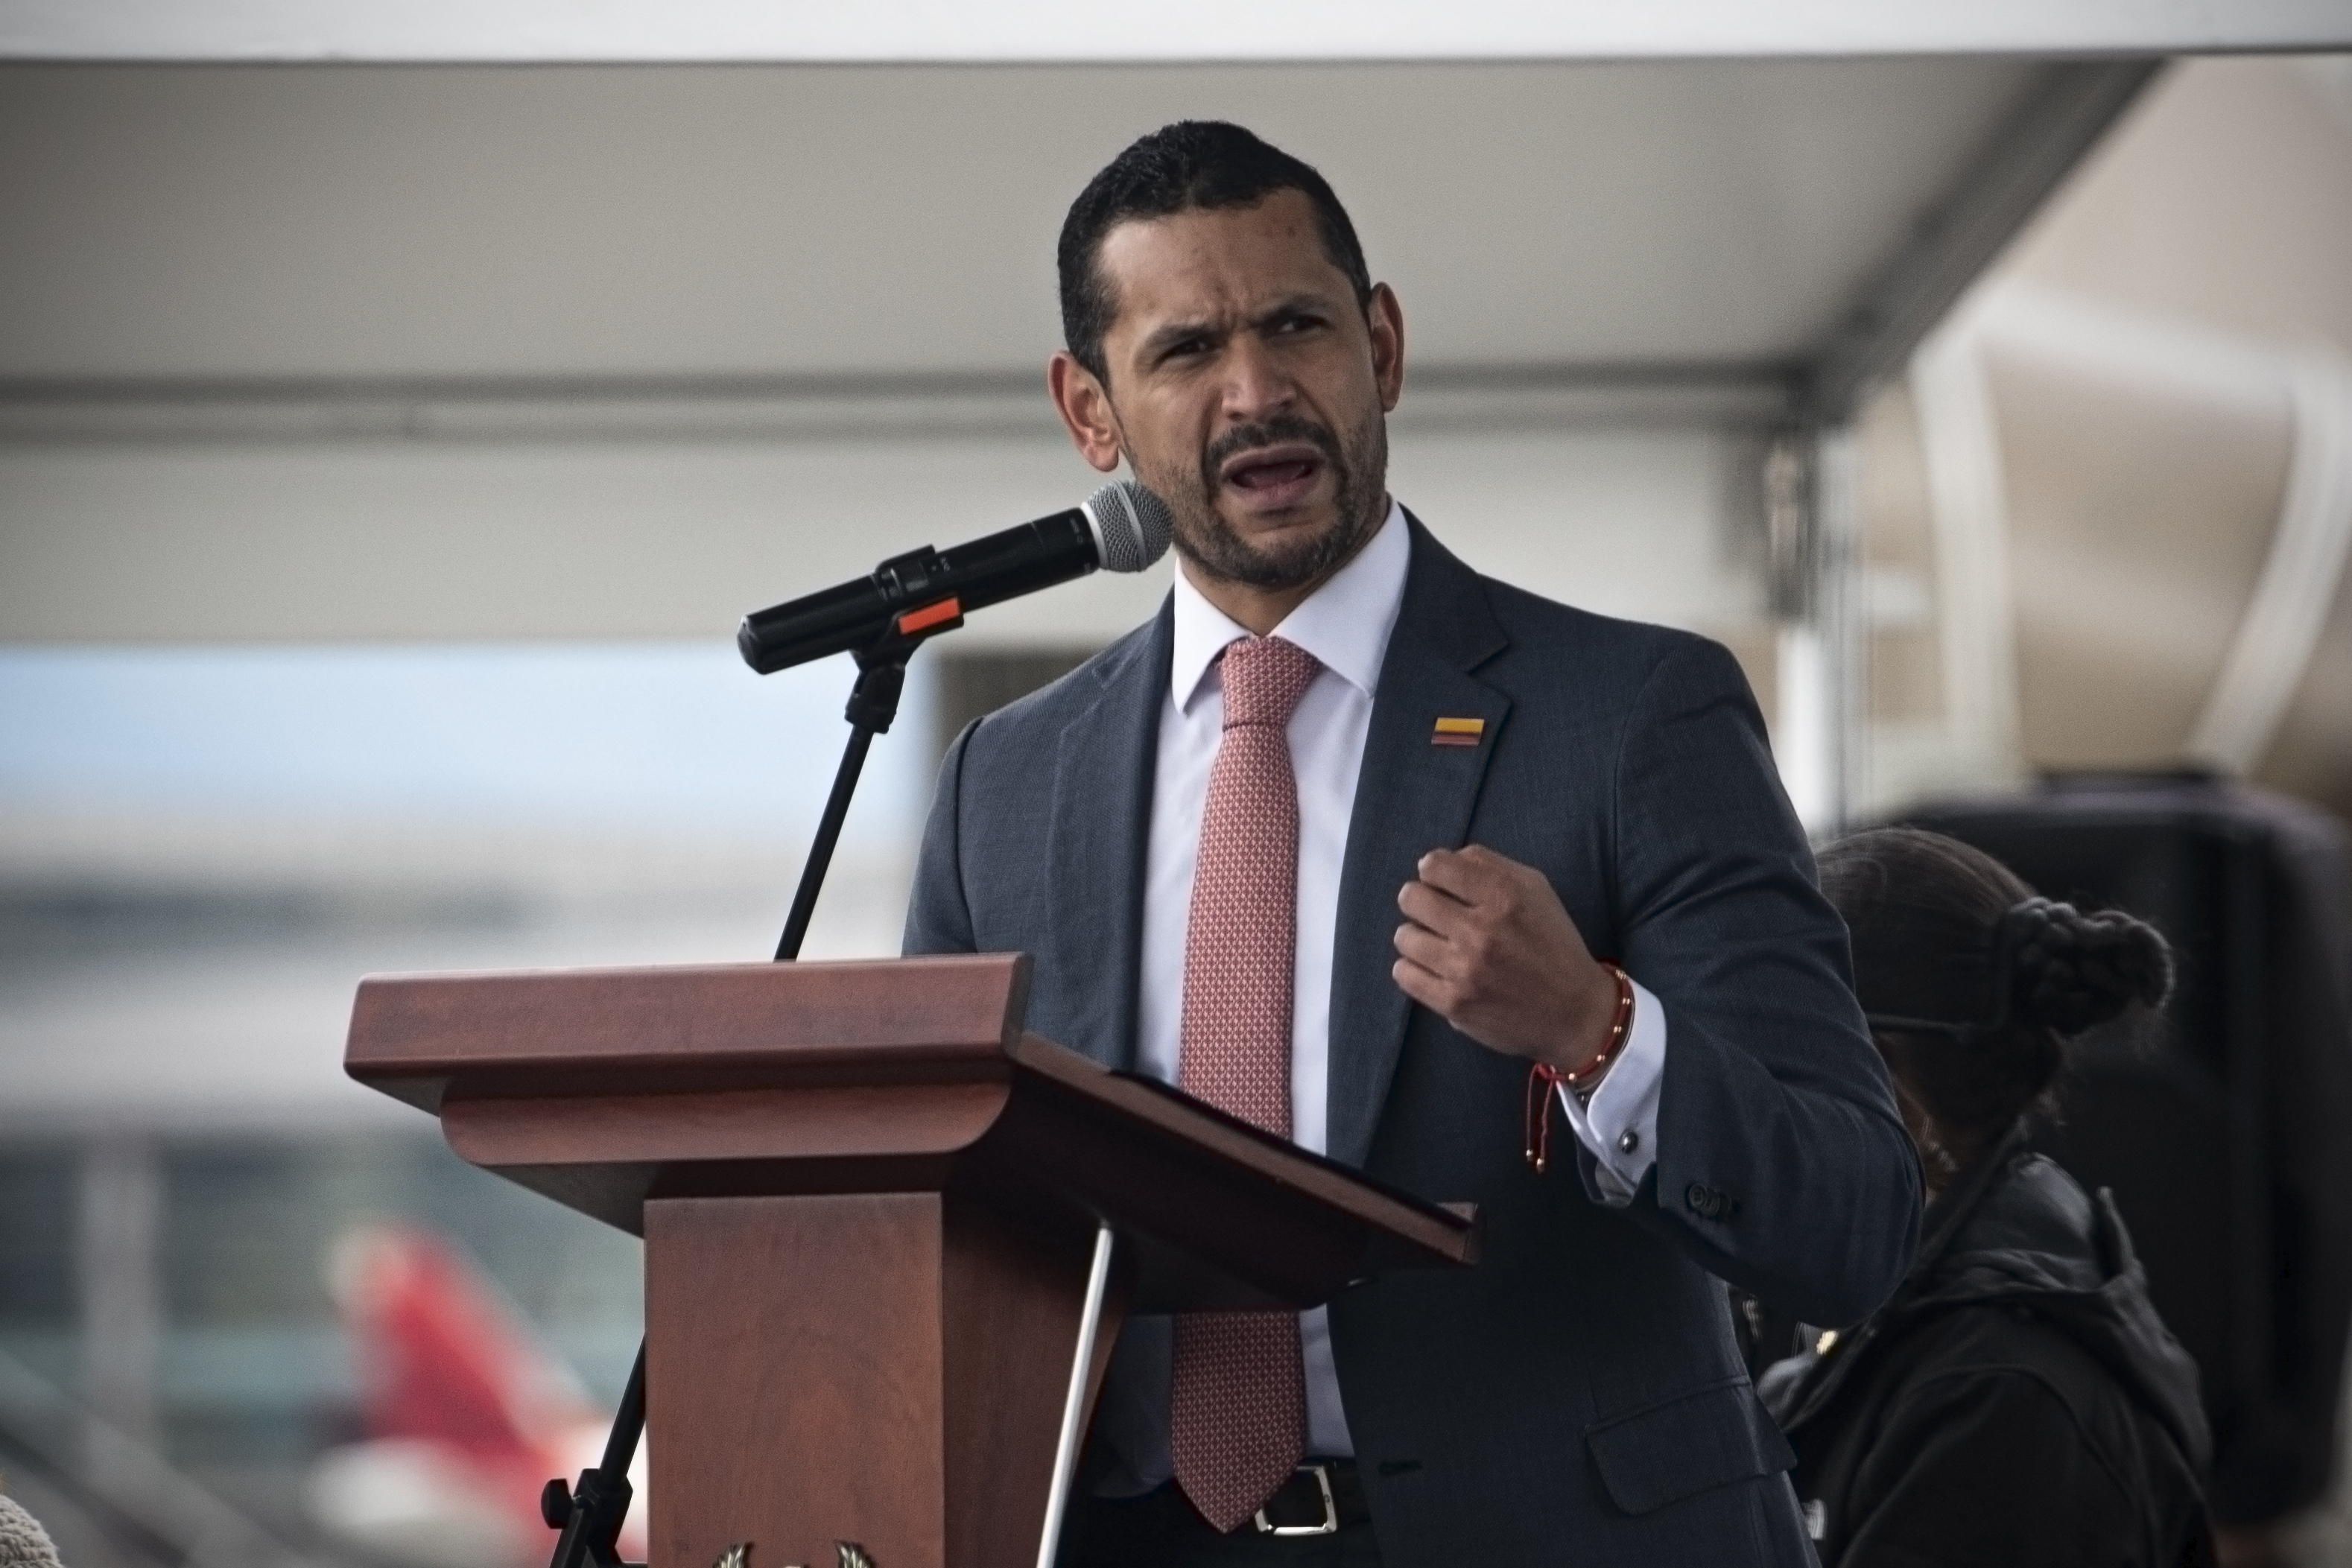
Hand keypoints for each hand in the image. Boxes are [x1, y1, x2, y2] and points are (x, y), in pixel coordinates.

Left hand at [1392, 845, 1621, 1074]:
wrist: (1574, 1012)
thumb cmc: (1552, 943)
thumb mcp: (1535, 890)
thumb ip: (1488, 865)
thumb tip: (1437, 861)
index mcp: (1505, 895)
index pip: (1435, 866)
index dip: (1433, 872)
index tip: (1442, 885)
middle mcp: (1482, 930)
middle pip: (1412, 898)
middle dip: (1420, 902)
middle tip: (1436, 915)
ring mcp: (1465, 969)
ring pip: (1404, 936)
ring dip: (1418, 937)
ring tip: (1439, 945)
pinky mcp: (1454, 1003)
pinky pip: (1403, 973)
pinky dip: (1414, 969)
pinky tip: (1435, 969)